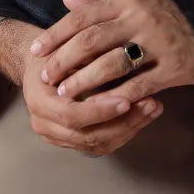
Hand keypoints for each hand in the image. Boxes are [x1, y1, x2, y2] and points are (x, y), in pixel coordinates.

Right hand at [21, 50, 165, 155]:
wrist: (40, 66)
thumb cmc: (55, 52)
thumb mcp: (66, 48)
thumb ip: (86, 59)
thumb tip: (119, 57)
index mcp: (40, 102)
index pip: (72, 115)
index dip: (100, 110)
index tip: (127, 100)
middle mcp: (45, 125)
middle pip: (88, 136)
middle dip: (124, 123)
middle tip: (151, 104)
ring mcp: (57, 137)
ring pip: (98, 144)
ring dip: (130, 128)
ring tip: (154, 108)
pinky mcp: (72, 141)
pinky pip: (101, 144)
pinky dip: (125, 131)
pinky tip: (145, 116)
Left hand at [29, 0, 193, 106]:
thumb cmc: (163, 20)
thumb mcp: (133, 5)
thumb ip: (100, 4)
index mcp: (128, 1)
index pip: (84, 16)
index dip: (57, 34)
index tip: (36, 50)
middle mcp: (141, 18)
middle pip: (92, 40)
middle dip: (64, 61)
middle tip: (46, 77)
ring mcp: (159, 43)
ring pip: (112, 65)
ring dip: (84, 82)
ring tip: (65, 94)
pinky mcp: (173, 67)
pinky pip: (138, 85)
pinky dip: (115, 98)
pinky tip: (98, 107)